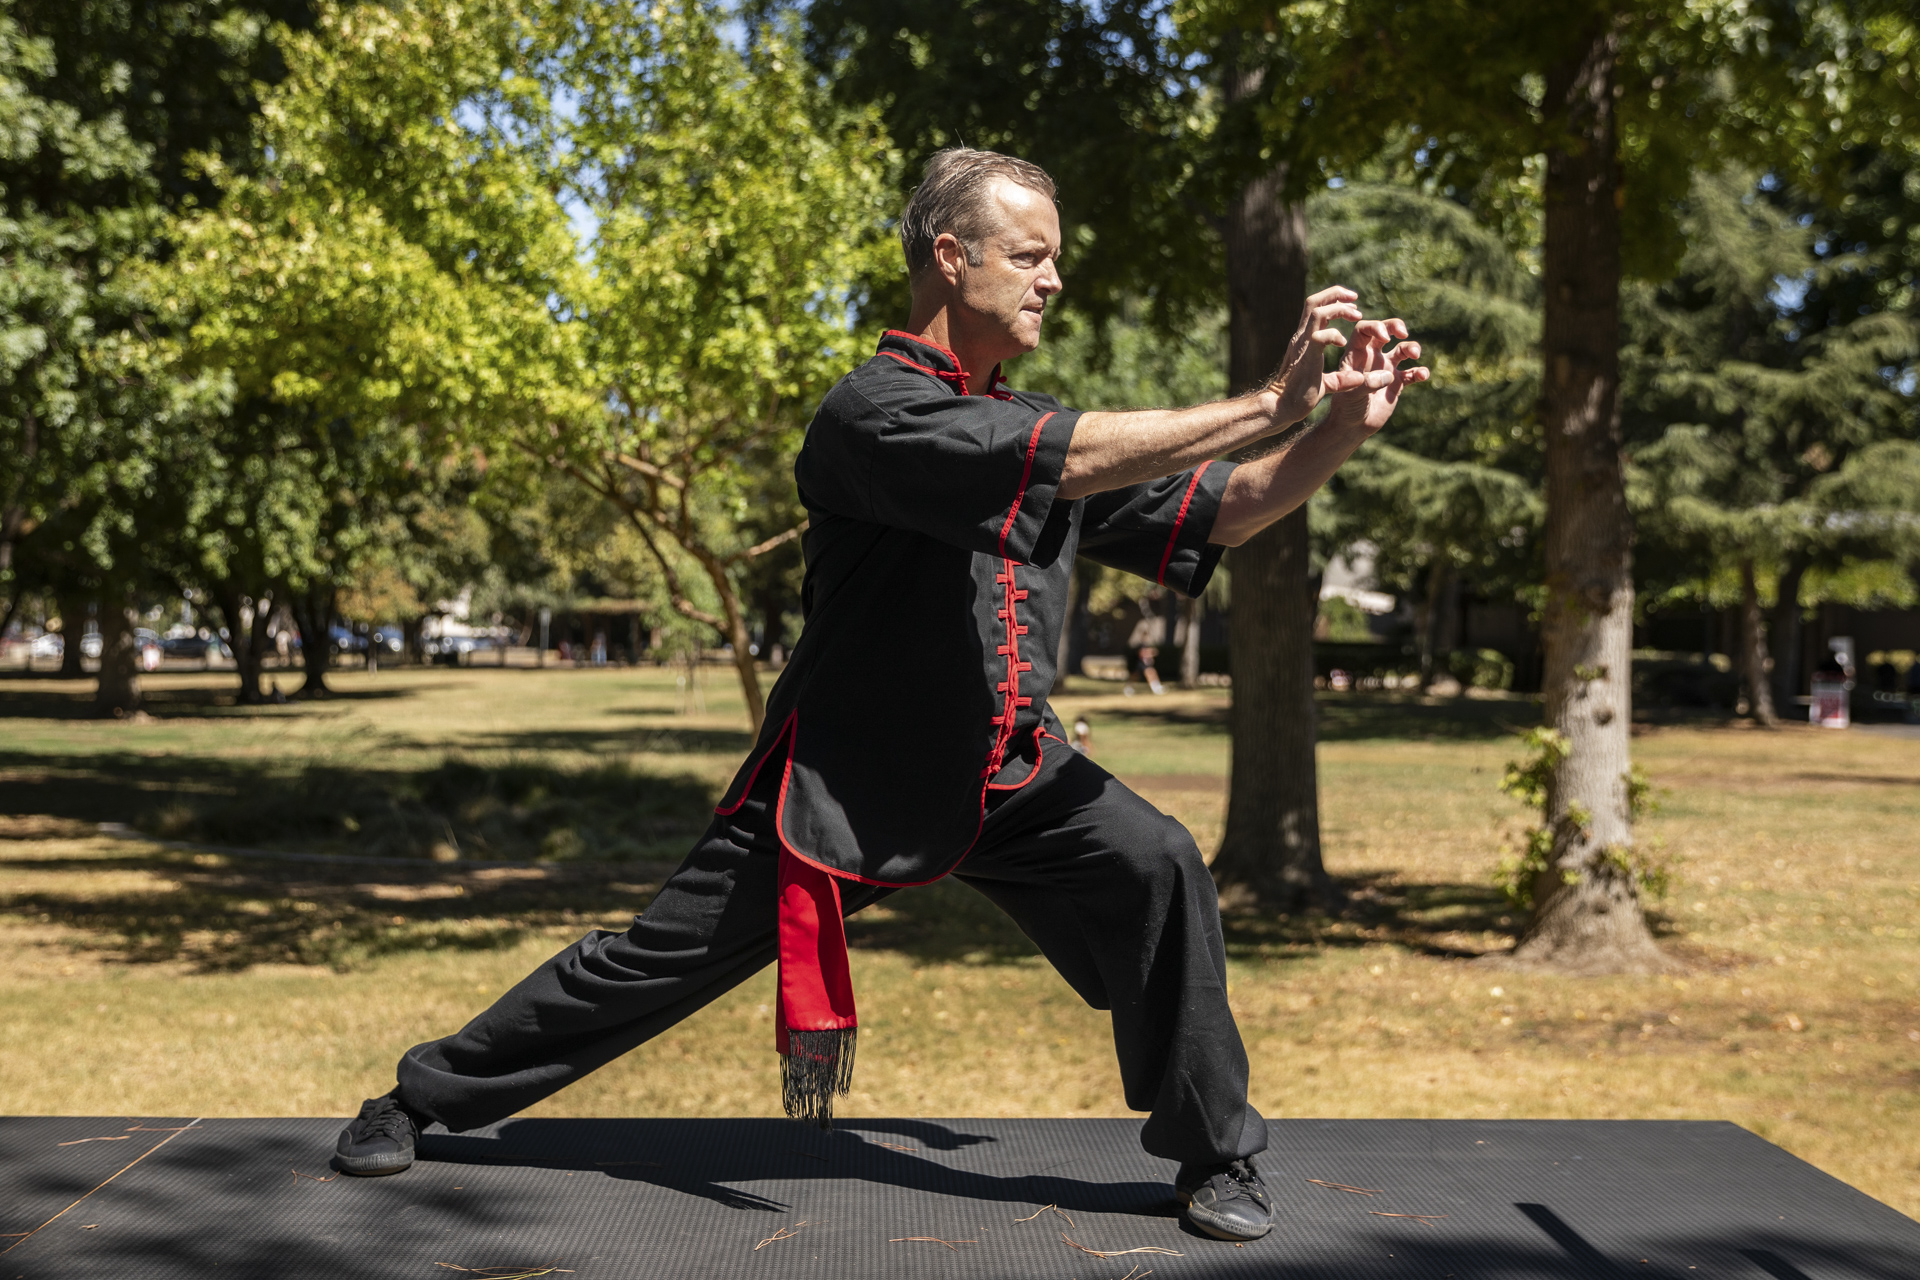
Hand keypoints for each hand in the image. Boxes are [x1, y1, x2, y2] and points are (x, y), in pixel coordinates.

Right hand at [1265, 286, 1365, 424]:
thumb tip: (1359, 378)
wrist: (1283, 407)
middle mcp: (1301, 337)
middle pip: (1314, 302)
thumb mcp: (1326, 384)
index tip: (1352, 305)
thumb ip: (1340, 379)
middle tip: (1355, 298)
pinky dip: (1335, 334)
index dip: (1334, 300)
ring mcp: (1302, 345)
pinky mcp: (1306, 356)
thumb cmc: (1300, 396)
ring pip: (1317, 311)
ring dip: (1339, 308)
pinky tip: (1343, 343)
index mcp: (1304, 340)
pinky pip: (1320, 336)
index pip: (1315, 308)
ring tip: (1356, 314)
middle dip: (1336, 294)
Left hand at [1322, 318, 1427, 433]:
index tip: (1386, 337)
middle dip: (1395, 326)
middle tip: (1403, 333)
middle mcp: (1372, 357)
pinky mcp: (1397, 383)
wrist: (1353, 427)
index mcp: (1356, 355)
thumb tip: (1389, 374)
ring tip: (1415, 355)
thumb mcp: (1351, 395)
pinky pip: (1413, 372)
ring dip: (1411, 347)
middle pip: (1385, 331)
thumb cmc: (1346, 409)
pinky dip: (1420, 372)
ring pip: (1402, 349)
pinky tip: (1423, 376)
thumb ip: (1367, 383)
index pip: (1364, 330)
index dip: (1375, 327)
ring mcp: (1385, 369)